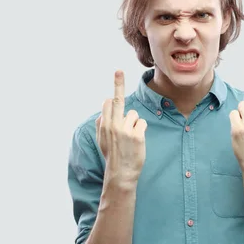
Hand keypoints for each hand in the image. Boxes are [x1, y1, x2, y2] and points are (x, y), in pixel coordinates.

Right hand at [95, 70, 147, 185]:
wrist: (120, 173)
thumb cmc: (112, 156)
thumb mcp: (101, 142)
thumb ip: (101, 126)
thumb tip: (102, 112)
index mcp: (104, 125)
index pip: (108, 103)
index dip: (113, 96)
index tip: (116, 76)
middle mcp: (113, 125)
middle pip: (117, 100)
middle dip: (118, 84)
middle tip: (118, 70)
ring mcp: (124, 130)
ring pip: (134, 114)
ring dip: (134, 123)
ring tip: (131, 137)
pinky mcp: (136, 135)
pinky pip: (142, 123)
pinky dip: (141, 130)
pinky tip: (137, 140)